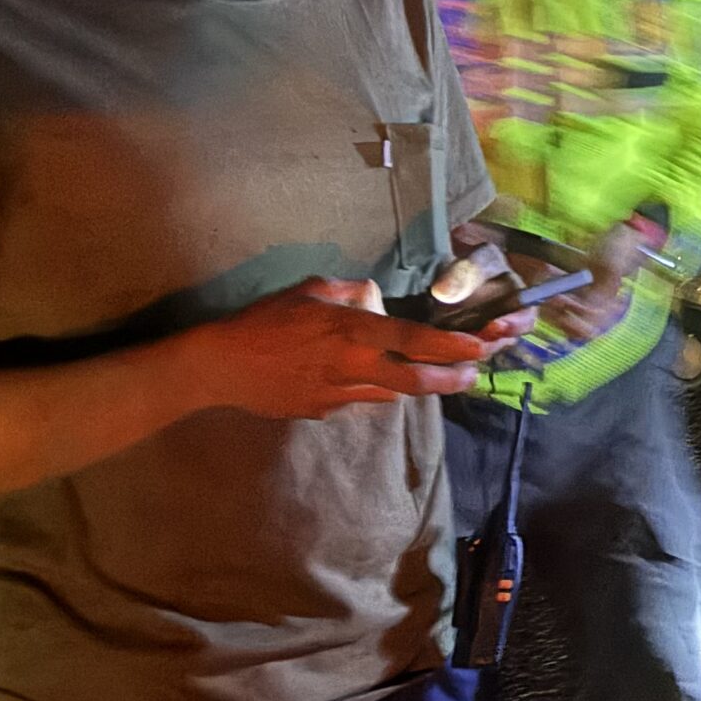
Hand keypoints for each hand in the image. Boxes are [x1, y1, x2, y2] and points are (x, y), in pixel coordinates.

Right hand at [186, 277, 528, 419]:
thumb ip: (352, 294)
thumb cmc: (265, 320)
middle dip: (452, 379)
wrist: (221, 366)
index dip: (452, 346)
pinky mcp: (323, 411)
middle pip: (415, 382)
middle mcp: (351, 366)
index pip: (413, 341)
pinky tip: (377, 379)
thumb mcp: (311, 289)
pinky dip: (376, 389)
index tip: (479, 347)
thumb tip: (376, 300)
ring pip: (392, 394)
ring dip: (419, 386)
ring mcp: (337, 394)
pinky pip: (360, 399)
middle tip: (474, 373)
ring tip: (441, 375)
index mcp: (351, 331)